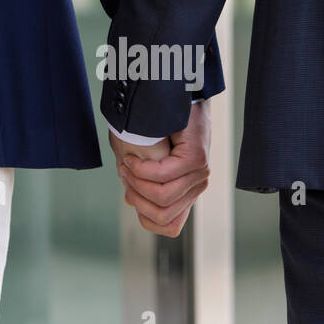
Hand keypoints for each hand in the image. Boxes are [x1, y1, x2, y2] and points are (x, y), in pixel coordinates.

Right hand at [117, 101, 210, 237]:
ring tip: (126, 163)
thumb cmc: (153, 128)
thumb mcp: (141, 161)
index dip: (143, 214)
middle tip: (124, 174)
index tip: (129, 192)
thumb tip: (132, 203)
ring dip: (136, 182)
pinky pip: (164, 176)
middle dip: (136, 197)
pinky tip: (132, 158)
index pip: (169, 226)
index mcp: (185, 193)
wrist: (169, 96)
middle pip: (162, 215)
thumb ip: (139, 184)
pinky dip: (142, 169)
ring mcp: (200, 173)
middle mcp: (196, 186)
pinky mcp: (197, 158)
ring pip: (162, 198)